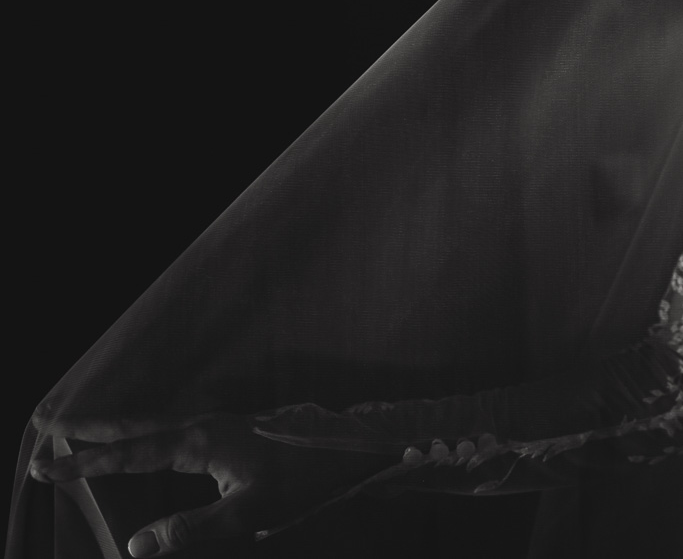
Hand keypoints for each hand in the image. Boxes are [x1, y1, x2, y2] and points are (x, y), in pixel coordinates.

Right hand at [29, 412, 393, 556]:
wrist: (349, 451)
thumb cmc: (303, 479)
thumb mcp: (248, 510)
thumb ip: (191, 528)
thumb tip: (136, 545)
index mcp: (200, 440)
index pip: (130, 453)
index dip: (86, 463)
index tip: (45, 468)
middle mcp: (203, 425)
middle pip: (136, 426)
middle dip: (91, 431)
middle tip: (48, 429)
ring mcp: (218, 424)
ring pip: (155, 425)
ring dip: (118, 430)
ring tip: (83, 432)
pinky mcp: (231, 431)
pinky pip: (174, 429)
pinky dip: (146, 434)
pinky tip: (145, 444)